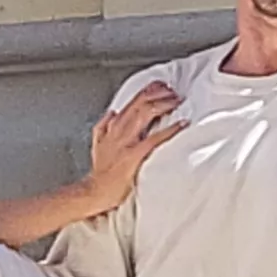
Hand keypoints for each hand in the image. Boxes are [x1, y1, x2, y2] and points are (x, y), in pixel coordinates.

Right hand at [85, 84, 185, 209]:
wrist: (95, 191)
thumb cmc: (100, 171)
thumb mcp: (97, 143)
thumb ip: (103, 126)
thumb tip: (111, 112)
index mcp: (113, 126)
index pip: (133, 101)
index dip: (149, 90)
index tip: (162, 86)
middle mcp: (119, 129)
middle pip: (141, 103)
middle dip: (159, 93)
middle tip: (173, 91)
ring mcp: (126, 141)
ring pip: (145, 113)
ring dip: (163, 104)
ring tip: (176, 101)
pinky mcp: (134, 155)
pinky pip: (154, 138)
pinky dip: (169, 129)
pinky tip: (181, 124)